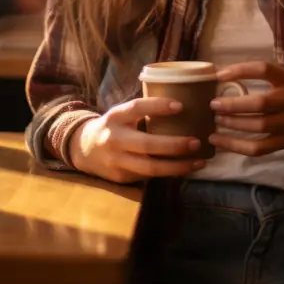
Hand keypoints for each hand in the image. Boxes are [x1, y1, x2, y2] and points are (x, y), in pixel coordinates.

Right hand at [69, 98, 205, 183]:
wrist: (84, 150)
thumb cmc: (114, 128)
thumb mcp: (122, 116)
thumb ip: (143, 113)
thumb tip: (182, 108)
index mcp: (116, 117)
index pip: (137, 108)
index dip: (158, 106)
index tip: (181, 106)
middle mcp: (114, 139)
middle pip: (147, 144)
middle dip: (175, 145)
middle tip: (197, 141)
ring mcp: (116, 160)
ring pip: (151, 167)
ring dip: (178, 166)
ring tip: (199, 162)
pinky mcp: (121, 177)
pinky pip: (149, 176)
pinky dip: (169, 173)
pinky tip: (185, 169)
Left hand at [209, 62, 283, 157]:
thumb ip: (264, 76)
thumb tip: (223, 75)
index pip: (264, 70)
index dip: (241, 71)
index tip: (219, 75)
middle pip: (260, 103)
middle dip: (233, 105)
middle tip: (214, 104)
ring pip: (258, 126)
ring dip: (233, 124)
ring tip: (216, 120)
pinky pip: (258, 147)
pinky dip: (236, 146)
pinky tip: (218, 141)